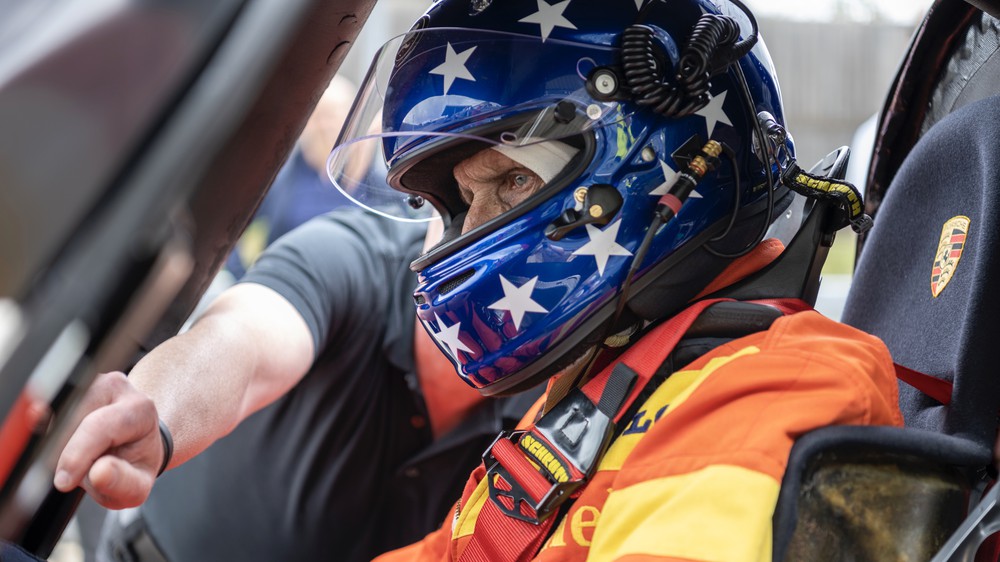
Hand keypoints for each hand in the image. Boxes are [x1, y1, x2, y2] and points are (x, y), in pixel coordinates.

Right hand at [54, 371, 164, 508]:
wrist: (134, 442)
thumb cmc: (134, 463)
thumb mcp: (137, 485)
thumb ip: (122, 483)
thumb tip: (99, 474)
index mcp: (140, 409)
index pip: (99, 427)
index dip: (77, 455)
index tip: (64, 482)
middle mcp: (117, 387)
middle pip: (70, 419)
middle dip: (64, 451)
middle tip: (76, 471)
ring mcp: (92, 382)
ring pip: (56, 414)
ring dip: (56, 443)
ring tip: (78, 456)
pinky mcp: (71, 386)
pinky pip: (47, 409)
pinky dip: (47, 432)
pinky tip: (62, 444)